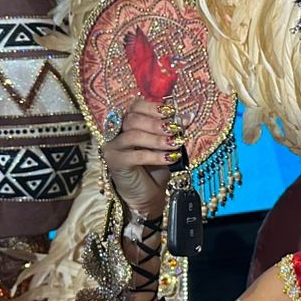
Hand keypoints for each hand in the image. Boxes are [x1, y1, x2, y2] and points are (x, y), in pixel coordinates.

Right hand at [101, 98, 177, 221]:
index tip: (171, 112)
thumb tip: (187, 116)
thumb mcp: (166, 146)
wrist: (148, 194)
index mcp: (128, 123)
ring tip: (175, 144)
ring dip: (157, 139)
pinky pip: (135, 155)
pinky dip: (155, 156)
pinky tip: (170, 158)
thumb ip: (173, 130)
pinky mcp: (114, 162)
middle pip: (133, 118)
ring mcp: (113, 147)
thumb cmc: (155, 168)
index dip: (153, 107)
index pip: (135, 106)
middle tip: (175, 130)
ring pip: (133, 135)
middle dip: (157, 123)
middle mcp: (116, 132)